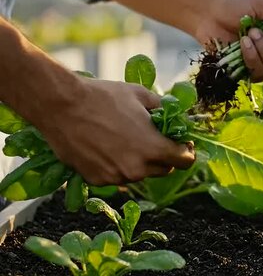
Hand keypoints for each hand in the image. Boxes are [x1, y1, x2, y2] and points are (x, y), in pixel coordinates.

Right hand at [37, 79, 194, 185]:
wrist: (61, 106)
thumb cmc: (103, 97)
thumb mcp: (141, 95)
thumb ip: (163, 108)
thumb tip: (175, 115)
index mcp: (153, 148)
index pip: (185, 161)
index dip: (187, 151)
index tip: (183, 143)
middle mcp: (137, 168)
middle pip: (164, 169)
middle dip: (165, 156)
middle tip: (156, 139)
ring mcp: (116, 177)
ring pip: (140, 174)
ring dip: (141, 161)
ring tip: (128, 140)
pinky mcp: (97, 180)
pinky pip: (118, 176)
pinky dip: (119, 165)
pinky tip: (108, 147)